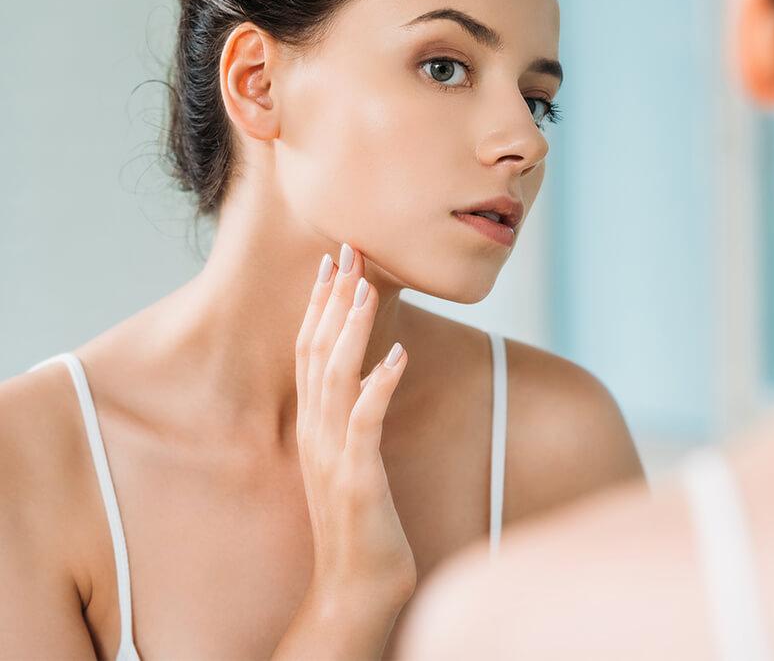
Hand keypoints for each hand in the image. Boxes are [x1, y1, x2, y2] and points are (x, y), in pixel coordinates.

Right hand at [285, 244, 414, 654]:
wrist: (354, 587)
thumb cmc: (360, 523)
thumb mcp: (352, 459)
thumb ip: (354, 417)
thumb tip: (373, 373)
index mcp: (314, 426)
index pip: (310, 352)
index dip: (320, 306)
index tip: (334, 264)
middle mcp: (316, 433)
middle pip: (316, 352)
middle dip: (333, 299)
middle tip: (348, 252)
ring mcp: (332, 454)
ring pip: (336, 376)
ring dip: (351, 328)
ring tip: (367, 287)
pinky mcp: (356, 477)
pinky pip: (366, 420)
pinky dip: (380, 384)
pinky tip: (399, 355)